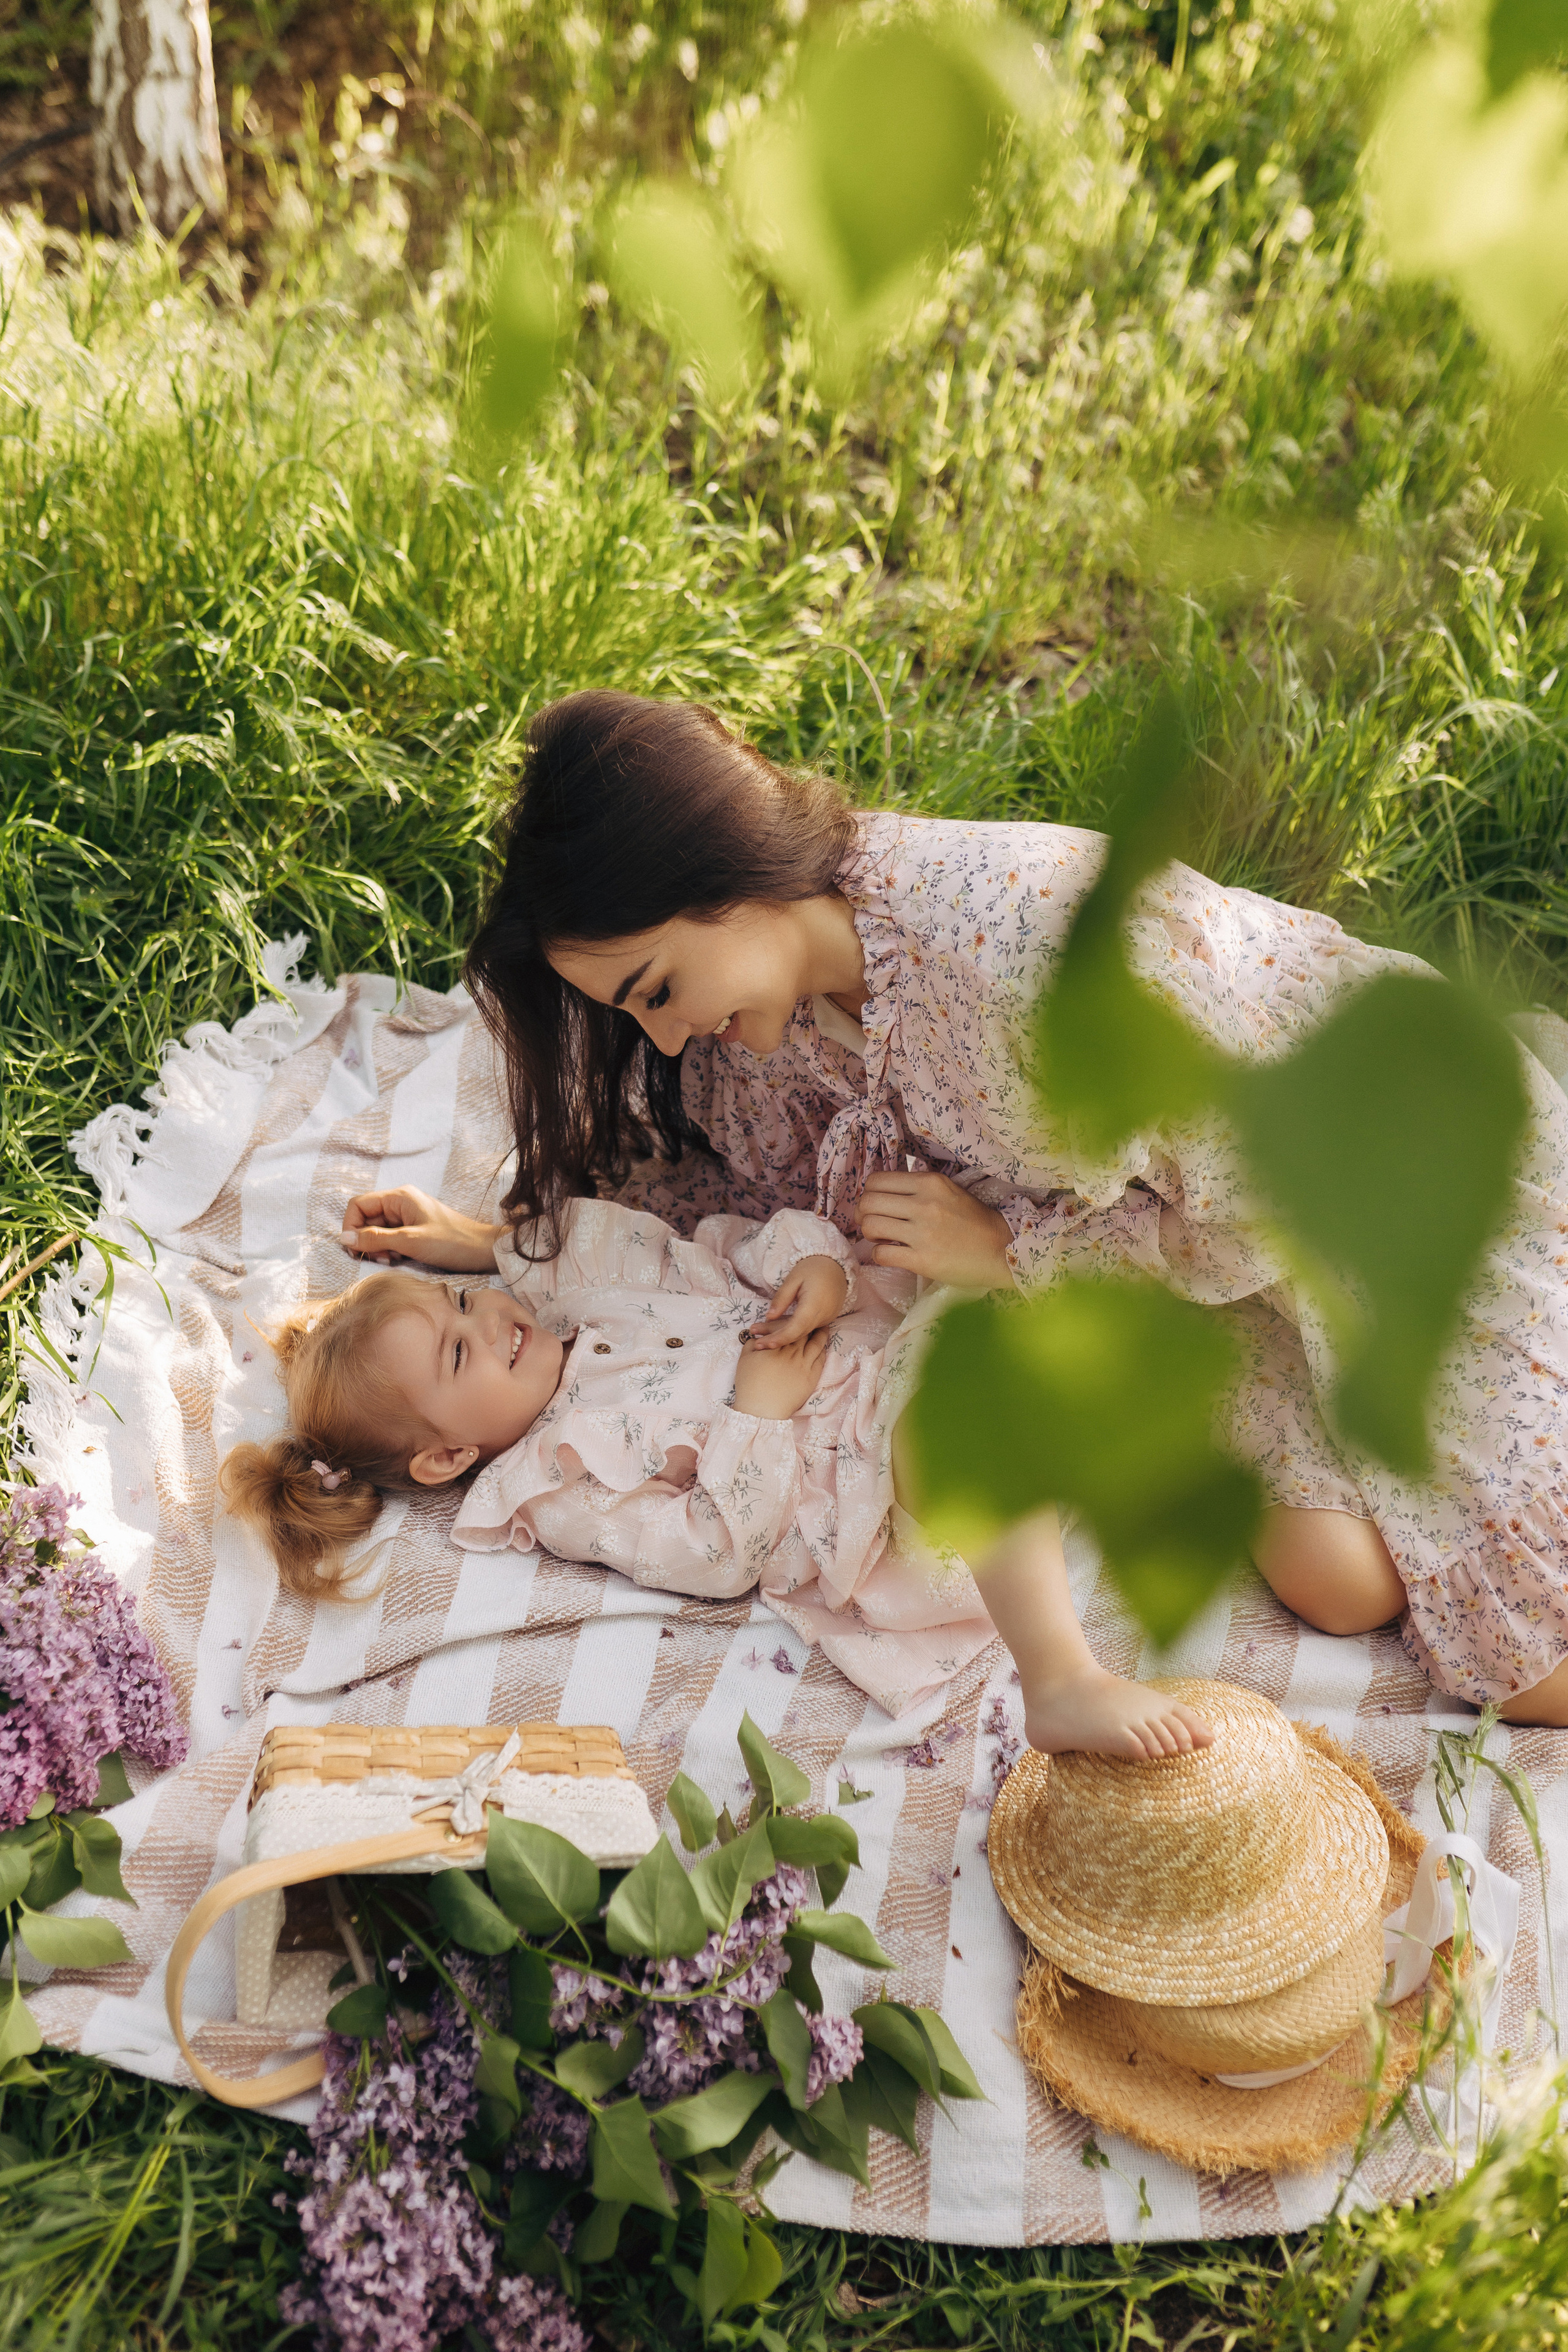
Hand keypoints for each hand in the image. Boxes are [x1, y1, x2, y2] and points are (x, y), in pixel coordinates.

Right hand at [341, 1187, 503, 1271]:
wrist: (483, 1250)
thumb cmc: (452, 1242)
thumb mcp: (410, 1241)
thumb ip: (375, 1239)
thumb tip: (344, 1237)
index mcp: (399, 1197)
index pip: (358, 1205)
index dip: (351, 1226)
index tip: (355, 1248)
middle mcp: (400, 1203)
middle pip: (366, 1219)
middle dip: (367, 1240)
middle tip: (381, 1258)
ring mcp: (407, 1216)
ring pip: (377, 1231)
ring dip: (378, 1247)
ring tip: (392, 1259)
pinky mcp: (413, 1229)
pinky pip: (390, 1238)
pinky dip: (390, 1250)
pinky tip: (400, 1258)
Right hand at [733, 1327, 830, 1419]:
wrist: (762, 1410)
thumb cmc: (750, 1385)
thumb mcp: (744, 1360)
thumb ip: (751, 1343)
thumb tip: (758, 1335)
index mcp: (774, 1347)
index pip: (784, 1327)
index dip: (787, 1321)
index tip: (789, 1320)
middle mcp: (791, 1353)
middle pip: (802, 1332)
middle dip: (806, 1323)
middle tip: (810, 1318)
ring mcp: (803, 1365)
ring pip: (816, 1343)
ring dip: (820, 1333)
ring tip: (822, 1327)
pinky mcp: (811, 1376)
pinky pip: (821, 1358)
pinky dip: (822, 1349)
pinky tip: (822, 1345)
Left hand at [746, 1254, 848, 1350]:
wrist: (837, 1265)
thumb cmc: (813, 1268)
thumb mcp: (794, 1278)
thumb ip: (782, 1298)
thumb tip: (769, 1317)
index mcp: (814, 1304)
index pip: (796, 1327)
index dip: (780, 1338)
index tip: (764, 1344)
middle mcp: (823, 1315)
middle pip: (799, 1334)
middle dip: (778, 1341)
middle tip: (758, 1344)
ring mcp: (827, 1318)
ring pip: (803, 1333)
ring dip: (785, 1337)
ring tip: (765, 1339)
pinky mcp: (827, 1318)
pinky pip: (809, 1328)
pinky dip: (795, 1331)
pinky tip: (780, 1332)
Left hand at [857, 1172, 1014, 1288]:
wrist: (1001, 1250)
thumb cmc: (974, 1221)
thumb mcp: (948, 1190)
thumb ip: (918, 1187)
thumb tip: (882, 1192)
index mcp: (930, 1183)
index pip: (877, 1180)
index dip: (869, 1193)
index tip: (875, 1205)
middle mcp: (924, 1204)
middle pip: (868, 1202)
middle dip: (863, 1214)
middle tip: (873, 1223)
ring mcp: (923, 1232)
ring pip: (870, 1226)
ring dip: (869, 1234)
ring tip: (881, 1238)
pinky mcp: (923, 1259)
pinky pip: (881, 1254)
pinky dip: (879, 1254)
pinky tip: (891, 1254)